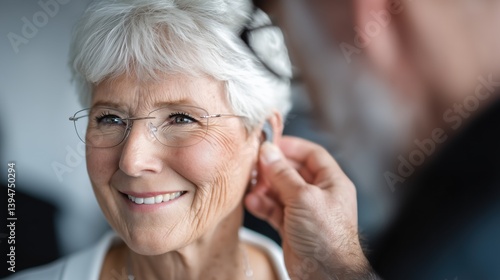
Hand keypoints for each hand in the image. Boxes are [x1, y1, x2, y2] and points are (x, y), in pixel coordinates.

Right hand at [245, 136, 377, 279]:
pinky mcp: (292, 227)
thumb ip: (283, 174)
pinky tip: (253, 202)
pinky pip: (275, 209)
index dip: (292, 146)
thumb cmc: (326, 236)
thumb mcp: (303, 197)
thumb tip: (268, 152)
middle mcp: (319, 194)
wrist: (325, 274)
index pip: (312, 155)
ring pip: (281, 191)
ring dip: (265, 187)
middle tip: (255, 165)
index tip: (271, 143)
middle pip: (294, 172)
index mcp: (332, 182)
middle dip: (273, 168)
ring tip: (251, 186)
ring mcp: (305, 211)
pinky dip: (263, 205)